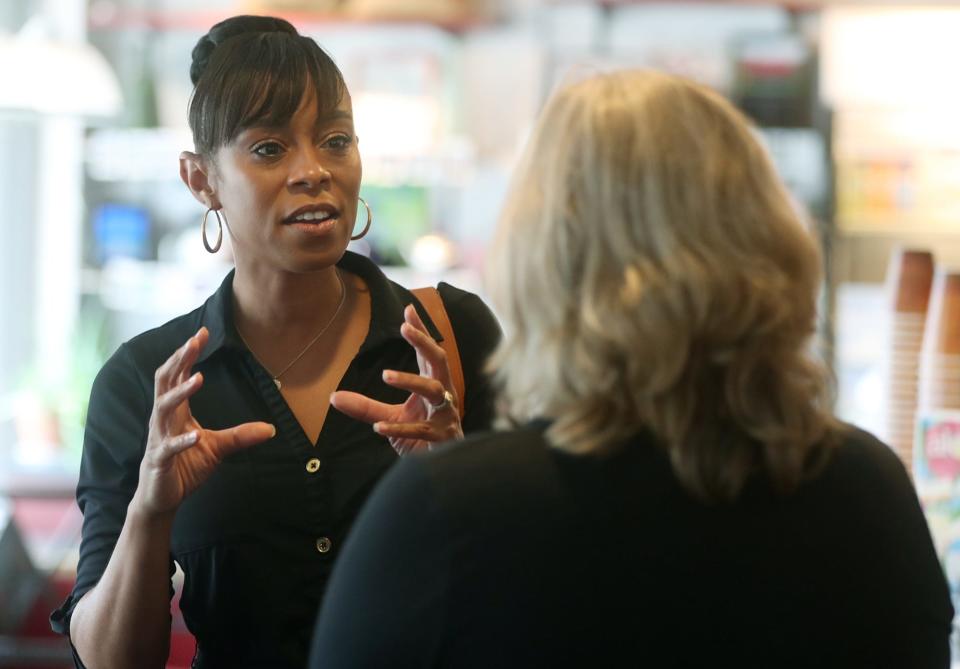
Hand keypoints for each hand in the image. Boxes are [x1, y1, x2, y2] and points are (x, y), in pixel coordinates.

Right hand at [134, 327, 275, 515]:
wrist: (161, 498)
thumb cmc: (184, 467)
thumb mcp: (217, 448)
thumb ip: (240, 435)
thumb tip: (271, 429)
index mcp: (176, 411)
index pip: (178, 375)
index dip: (188, 354)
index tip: (203, 333)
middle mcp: (164, 419)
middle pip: (166, 382)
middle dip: (179, 360)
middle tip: (194, 341)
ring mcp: (159, 439)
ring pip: (163, 408)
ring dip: (181, 393)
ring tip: (199, 378)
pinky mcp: (159, 460)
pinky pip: (168, 447)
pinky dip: (181, 441)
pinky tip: (195, 435)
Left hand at [330, 305, 462, 454]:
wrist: (439, 467)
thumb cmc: (420, 438)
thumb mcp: (388, 419)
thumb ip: (365, 407)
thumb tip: (333, 397)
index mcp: (433, 385)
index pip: (427, 354)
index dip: (420, 332)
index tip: (409, 310)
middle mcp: (443, 395)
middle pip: (439, 361)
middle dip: (424, 343)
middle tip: (405, 328)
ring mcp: (445, 415)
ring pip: (433, 390)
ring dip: (410, 380)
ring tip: (386, 375)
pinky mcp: (442, 437)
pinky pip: (420, 429)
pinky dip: (399, 428)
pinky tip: (378, 428)